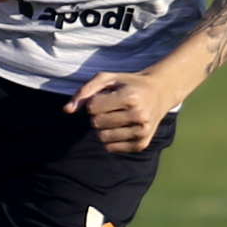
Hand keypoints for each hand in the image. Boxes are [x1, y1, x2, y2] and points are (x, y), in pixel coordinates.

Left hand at [63, 70, 186, 152]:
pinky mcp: (141, 144)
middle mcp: (138, 115)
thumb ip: (84, 92)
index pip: (92, 107)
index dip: (94, 101)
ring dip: (103, 127)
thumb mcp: (107, 79)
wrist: (159, 93)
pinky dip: (110, 138)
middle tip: (113, 106)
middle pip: (96, 123)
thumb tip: (66, 110)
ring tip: (117, 116)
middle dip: (98, 114)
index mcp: (130, 97)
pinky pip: (110, 148)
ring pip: (102, 137)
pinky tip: (122, 127)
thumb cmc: (127, 84)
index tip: (107, 96)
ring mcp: (142, 132)